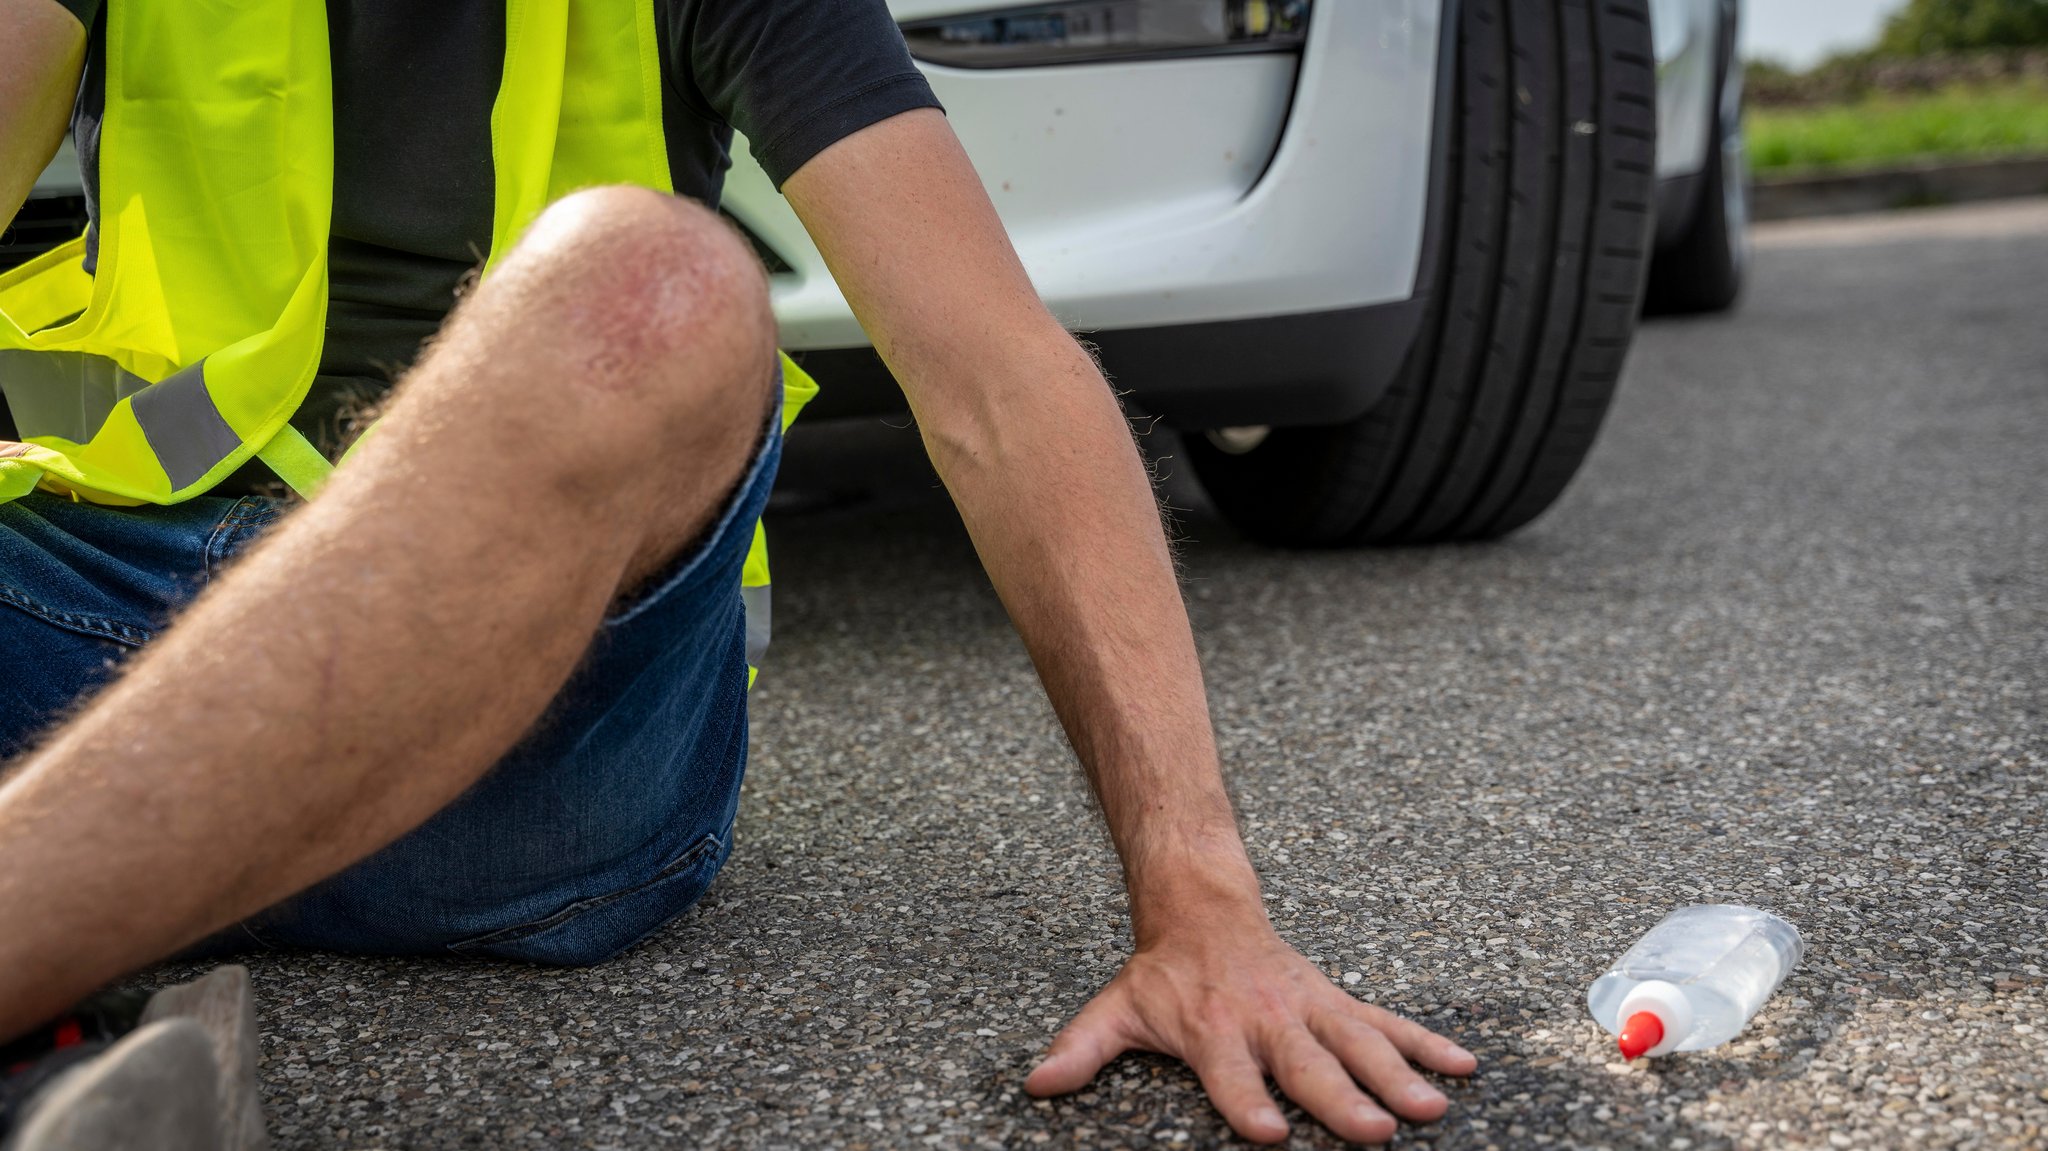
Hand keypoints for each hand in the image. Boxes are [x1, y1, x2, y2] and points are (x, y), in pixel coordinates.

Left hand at [1025, 923, 1477, 1144]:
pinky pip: (1389, 1023)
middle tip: (1377, 1131)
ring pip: (1360, 1044)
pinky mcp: (1338, 1002)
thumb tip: (1036, 1083)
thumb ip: (1081, 1049)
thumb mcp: (1115, 1008)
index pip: (1231, 1077)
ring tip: (1432, 1108)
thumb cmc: (1162, 974)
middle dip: (1342, 1099)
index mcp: (1213, 1031)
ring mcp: (1309, 1010)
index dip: (1247, 1104)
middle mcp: (1267, 1021)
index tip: (1270, 1133)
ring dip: (1399, 1076)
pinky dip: (1429, 1043)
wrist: (1201, 905)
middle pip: (1307, 1067)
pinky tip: (1465, 1067)